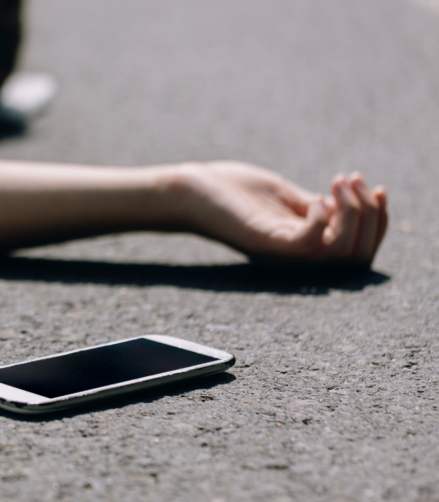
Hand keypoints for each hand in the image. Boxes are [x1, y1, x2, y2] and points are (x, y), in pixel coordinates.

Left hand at [174, 161, 387, 264]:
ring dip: (352, 213)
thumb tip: (351, 206)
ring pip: (339, 253)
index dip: (378, 223)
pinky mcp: (261, 240)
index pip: (358, 252)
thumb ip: (315, 206)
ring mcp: (278, 251)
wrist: (188, 190)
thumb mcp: (285, 197)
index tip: (375, 188)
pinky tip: (317, 197)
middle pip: (357, 257)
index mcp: (303, 246)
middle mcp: (293, 257)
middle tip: (351, 180)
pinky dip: (323, 221)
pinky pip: (306, 246)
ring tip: (336, 182)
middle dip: (370, 216)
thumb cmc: (232, 192)